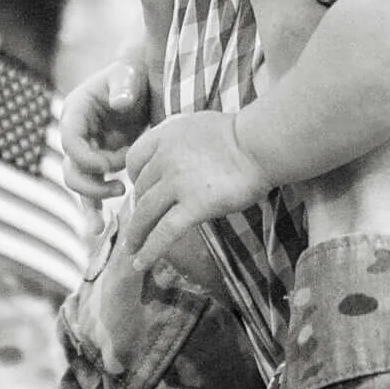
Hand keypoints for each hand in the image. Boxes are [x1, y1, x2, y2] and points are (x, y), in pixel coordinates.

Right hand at [59, 57, 150, 211]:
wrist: (144, 84)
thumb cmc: (133, 75)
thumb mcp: (129, 74)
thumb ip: (124, 85)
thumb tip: (119, 102)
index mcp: (76, 111)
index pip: (70, 140)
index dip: (86, 157)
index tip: (111, 165)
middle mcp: (76, 133)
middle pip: (71, 167)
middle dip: (91, 182)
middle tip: (118, 187)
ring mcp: (88, 150)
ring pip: (79, 183)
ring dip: (91, 201)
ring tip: (103, 220)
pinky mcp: (100, 162)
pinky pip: (93, 188)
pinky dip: (95, 206)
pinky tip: (98, 228)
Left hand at [123, 113, 262, 240]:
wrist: (258, 145)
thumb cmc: (240, 135)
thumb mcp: (197, 126)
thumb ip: (180, 141)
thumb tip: (177, 155)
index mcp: (165, 137)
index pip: (134, 159)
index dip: (133, 177)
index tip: (138, 190)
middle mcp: (164, 159)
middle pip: (140, 189)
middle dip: (136, 209)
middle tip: (139, 224)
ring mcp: (177, 183)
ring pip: (146, 213)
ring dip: (136, 234)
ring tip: (130, 251)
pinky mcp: (194, 206)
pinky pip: (165, 232)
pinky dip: (150, 250)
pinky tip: (142, 262)